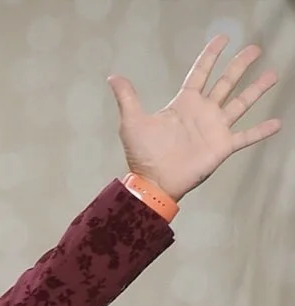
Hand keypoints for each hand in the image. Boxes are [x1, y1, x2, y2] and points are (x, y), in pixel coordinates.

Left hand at [108, 37, 280, 200]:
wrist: (153, 183)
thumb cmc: (142, 156)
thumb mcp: (132, 122)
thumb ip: (127, 98)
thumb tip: (113, 77)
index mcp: (184, 103)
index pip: (201, 72)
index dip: (211, 55)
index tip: (223, 39)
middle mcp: (203, 112)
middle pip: (226, 81)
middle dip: (240, 65)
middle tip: (255, 49)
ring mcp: (214, 128)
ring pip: (240, 102)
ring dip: (256, 89)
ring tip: (272, 75)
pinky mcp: (222, 146)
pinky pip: (246, 136)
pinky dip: (261, 131)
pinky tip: (277, 123)